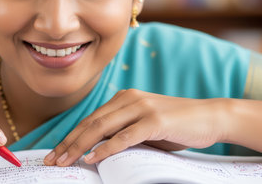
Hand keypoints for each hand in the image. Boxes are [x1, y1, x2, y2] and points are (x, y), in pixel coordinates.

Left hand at [44, 89, 230, 166]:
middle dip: (68, 143)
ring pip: (101, 128)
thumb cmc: (175, 125)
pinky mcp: (154, 120)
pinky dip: (106, 148)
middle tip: (52, 160)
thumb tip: (95, 150)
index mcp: (123, 98)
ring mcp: (141, 108)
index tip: (56, 153)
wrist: (209, 117)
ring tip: (65, 162)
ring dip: (79, 146)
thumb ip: (121, 132)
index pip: (90, 120)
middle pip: (90, 124)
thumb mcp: (143, 127)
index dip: (70, 137)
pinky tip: (92, 157)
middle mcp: (128, 99)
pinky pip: (124, 136)